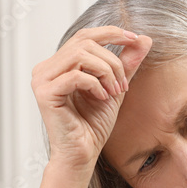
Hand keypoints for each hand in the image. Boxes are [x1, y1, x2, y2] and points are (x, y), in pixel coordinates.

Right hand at [30, 26, 151, 169]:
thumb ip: (126, 64)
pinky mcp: (45, 93)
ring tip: (114, 92)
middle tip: (123, 85)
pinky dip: (95, 84)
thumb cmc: (93, 126)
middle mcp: (45, 68)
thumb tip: (145, 39)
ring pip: (80, 54)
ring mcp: (41, 80)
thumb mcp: (115, 88)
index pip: (84, 35)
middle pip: (84, 42)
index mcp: (58, 64)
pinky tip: (101, 98)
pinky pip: (76, 75)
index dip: (110, 32)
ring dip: (106, 71)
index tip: (135, 39)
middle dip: (112, 60)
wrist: (82, 154)